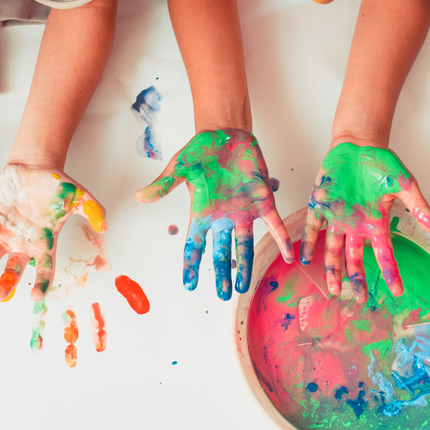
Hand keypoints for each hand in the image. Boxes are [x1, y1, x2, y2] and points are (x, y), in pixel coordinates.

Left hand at [0, 163, 105, 301]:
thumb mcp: (78, 195)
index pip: (44, 268)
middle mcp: (23, 244)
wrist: (35, 169)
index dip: (40, 283)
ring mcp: (5, 235)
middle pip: (14, 270)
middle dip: (6, 283)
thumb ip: (91, 210)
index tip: (35, 296)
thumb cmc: (57, 186)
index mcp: (44, 242)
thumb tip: (105, 224)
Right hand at [136, 128, 288, 299]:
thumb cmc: (201, 150)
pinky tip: (290, 255)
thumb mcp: (180, 167)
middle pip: (221, 251)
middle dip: (221, 273)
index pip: (195, 244)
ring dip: (245, 266)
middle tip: (222, 295)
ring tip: (242, 286)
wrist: (225, 134)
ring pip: (245, 245)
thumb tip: (140, 197)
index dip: (192, 264)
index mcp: (202, 212)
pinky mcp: (262, 201)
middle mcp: (223, 217)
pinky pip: (274, 224)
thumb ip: (164, 185)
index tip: (190, 284)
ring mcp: (243, 212)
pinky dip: (282, 240)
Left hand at [302, 142, 429, 297]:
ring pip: (333, 249)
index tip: (396, 291)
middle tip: (360, 300)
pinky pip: (312, 227)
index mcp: (377, 222)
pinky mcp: (320, 205)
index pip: (384, 253)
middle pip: (356, 258)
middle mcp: (356, 225)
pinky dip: (308, 242)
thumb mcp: (405, 184)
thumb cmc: (383, 163)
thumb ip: (419, 206)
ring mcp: (337, 217)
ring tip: (333, 289)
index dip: (390, 272)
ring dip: (332, 269)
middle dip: (358, 280)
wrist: (359, 144)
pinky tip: (304, 258)